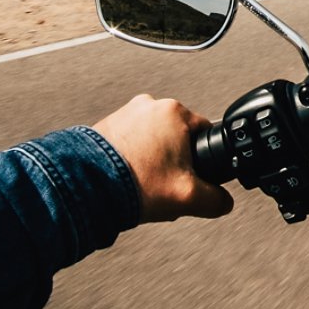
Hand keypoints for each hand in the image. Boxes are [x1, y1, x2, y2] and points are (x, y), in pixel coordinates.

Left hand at [93, 94, 234, 222]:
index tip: (191, 175)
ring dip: (151, 160)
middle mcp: (149, 106)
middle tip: (165, 184)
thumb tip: (224, 202)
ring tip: (142, 184)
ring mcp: (124, 114)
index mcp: (175, 112)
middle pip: (177, 138)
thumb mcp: (188, 197)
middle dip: (174, 161)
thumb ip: (216, 200)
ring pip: (152, 140)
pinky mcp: (103, 126)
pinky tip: (126, 180)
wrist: (84, 189)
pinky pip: (128, 142)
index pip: (205, 134)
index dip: (203, 159)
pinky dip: (130, 159)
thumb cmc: (134, 184)